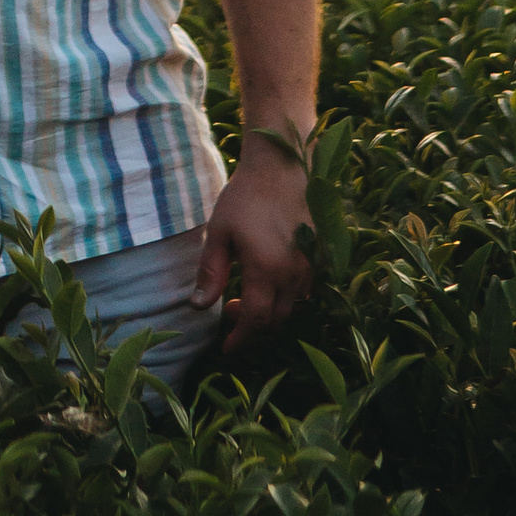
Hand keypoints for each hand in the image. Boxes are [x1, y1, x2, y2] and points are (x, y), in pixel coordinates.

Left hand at [194, 143, 313, 354]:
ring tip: (243, 297)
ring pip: (291, 308)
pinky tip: (266, 283)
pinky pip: (303, 293)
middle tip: (228, 313)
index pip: (255, 320)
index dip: (240, 338)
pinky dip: (284, 299)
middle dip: (252, 327)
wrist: (282, 168)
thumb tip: (198, 307)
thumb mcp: (219, 232)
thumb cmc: (245, 197)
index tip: (225, 347)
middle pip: (276, 321)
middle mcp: (293, 276)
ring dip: (269, 314)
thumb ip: (210, 272)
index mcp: (266, 270)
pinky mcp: (317, 259)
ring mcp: (309, 268)